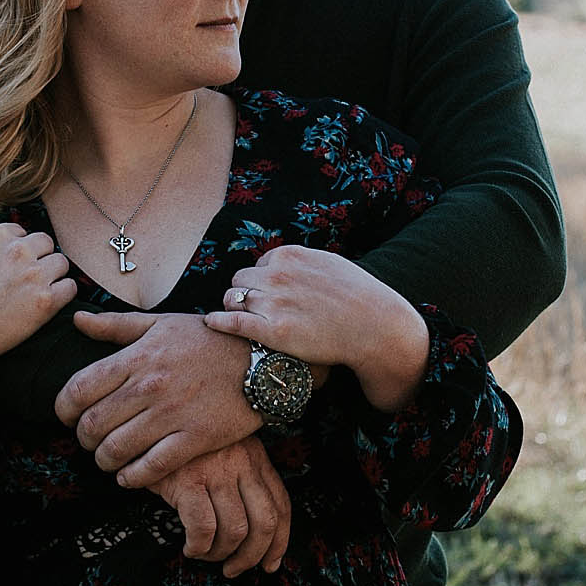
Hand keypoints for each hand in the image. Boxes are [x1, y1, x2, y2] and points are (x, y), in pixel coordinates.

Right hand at [0, 213, 75, 446]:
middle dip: (38, 259)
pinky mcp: (46, 301)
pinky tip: (47, 304)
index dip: (16, 250)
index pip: (21, 232)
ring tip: (36, 293)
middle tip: (25, 280)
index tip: (8, 269)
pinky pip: (70, 288)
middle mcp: (18, 250)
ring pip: (61, 263)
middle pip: (46, 243)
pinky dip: (62, 296)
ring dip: (52, 276)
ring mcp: (34, 275)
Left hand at [56, 311, 257, 487]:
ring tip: (108, 459)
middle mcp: (150, 385)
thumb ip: (115, 325)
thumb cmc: (209, 340)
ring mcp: (173, 413)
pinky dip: (132, 477)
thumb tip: (76, 319)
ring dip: (104, 461)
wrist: (262, 360)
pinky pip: (151, 467)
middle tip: (89, 440)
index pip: (79, 389)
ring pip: (116, 450)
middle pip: (92, 424)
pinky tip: (129, 476)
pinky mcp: (195, 438)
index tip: (67, 416)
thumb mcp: (162, 323)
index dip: (63, 409)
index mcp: (138, 356)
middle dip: (83, 438)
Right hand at [150, 437, 291, 576]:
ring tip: (204, 553)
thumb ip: (241, 482)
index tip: (270, 562)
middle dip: (251, 556)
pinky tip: (190, 546)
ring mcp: (216, 470)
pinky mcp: (187, 480)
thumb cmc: (183, 446)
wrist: (145, 427)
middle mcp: (241, 461)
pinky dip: (199, 547)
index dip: (279, 541)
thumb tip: (255, 536)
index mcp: (254, 456)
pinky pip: (203, 528)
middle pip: (264, 523)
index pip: (280, 504)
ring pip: (235, 531)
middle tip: (235, 568)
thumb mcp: (223, 453)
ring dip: (219, 553)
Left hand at [203, 245, 429, 410]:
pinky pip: (231, 321)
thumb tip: (282, 261)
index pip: (259, 264)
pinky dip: (217, 321)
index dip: (263, 280)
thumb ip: (301, 261)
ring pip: (233, 298)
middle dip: (247, 292)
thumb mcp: (328, 263)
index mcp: (290, 255)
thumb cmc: (357, 296)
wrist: (375, 326)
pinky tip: (211, 323)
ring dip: (234, 306)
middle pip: (241, 279)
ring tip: (239, 317)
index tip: (271, 294)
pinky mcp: (271, 331)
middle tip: (255, 308)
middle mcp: (277, 274)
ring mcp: (273, 302)